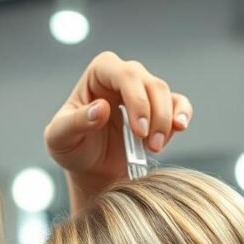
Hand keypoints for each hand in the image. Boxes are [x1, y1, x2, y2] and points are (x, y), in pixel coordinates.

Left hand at [44, 52, 192, 190]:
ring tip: (155, 148)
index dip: (136, 99)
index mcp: (99, 73)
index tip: (139, 130)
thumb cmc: (72, 148)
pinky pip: (179, 105)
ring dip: (166, 123)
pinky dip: (182, 115)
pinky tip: (179, 128)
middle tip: (151, 146)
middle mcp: (123, 77)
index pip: (124, 73)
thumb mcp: (60, 138)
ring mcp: (143, 92)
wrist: (90, 170)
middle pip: (150, 84)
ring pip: (166, 94)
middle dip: (155, 115)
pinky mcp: (159, 109)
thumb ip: (76, 122)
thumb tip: (101, 108)